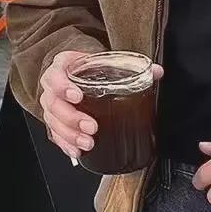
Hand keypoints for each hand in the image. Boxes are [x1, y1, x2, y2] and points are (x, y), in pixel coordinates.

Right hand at [39, 50, 163, 158]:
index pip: (55, 75)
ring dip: (70, 135)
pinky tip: (77, 151)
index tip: (77, 95)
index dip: (63, 86)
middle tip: (91, 126)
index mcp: (63, 67)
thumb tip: (157, 72)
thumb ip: (130, 65)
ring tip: (88, 142)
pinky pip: (55, 135)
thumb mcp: (105, 60)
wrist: (77, 70)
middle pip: (54, 104)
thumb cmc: (90, 66)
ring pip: (53, 122)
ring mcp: (53, 105)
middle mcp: (53, 87)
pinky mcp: (56, 121)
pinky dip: (66, 144)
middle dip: (72, 118)